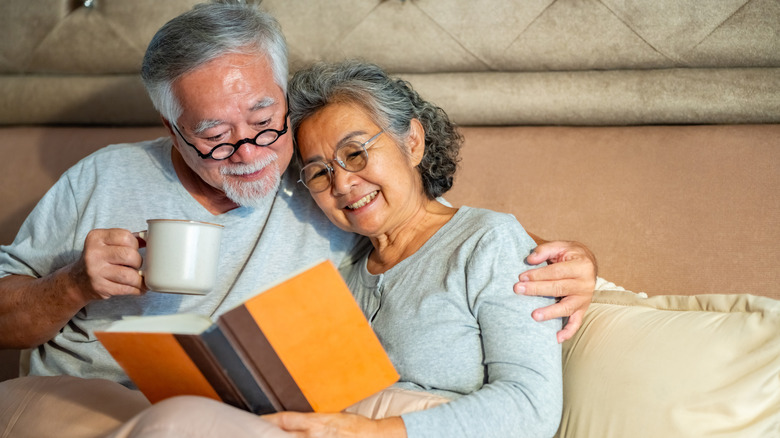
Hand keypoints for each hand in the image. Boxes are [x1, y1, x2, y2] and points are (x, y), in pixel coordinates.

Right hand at [69, 228, 145, 300]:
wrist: (78, 281)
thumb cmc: (99, 259)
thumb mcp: (106, 244)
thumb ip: (126, 239)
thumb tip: (150, 237)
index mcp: (96, 237)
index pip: (125, 236)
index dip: (135, 244)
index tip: (134, 249)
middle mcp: (93, 253)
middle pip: (129, 255)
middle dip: (138, 261)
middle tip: (136, 265)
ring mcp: (95, 271)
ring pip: (128, 275)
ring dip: (139, 278)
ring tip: (141, 278)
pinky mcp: (99, 287)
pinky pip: (126, 289)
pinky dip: (137, 289)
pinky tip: (139, 288)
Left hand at [263, 412, 404, 437]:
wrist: (373, 437)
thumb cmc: (354, 426)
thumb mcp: (332, 416)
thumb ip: (312, 420)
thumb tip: (297, 422)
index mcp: (315, 422)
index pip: (285, 420)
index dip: (268, 420)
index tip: (256, 420)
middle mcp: (313, 435)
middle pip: (283, 435)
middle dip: (268, 434)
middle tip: (253, 432)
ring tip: (267, 437)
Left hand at [515, 240, 596, 342]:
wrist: (587, 262)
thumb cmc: (570, 254)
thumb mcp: (560, 246)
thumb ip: (544, 250)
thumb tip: (529, 260)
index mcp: (581, 266)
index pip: (556, 272)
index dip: (538, 274)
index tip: (521, 277)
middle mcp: (585, 284)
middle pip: (559, 288)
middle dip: (537, 289)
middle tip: (518, 290)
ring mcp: (584, 299)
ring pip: (566, 307)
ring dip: (550, 312)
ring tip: (534, 315)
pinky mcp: (582, 309)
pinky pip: (576, 323)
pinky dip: (568, 332)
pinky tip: (556, 338)